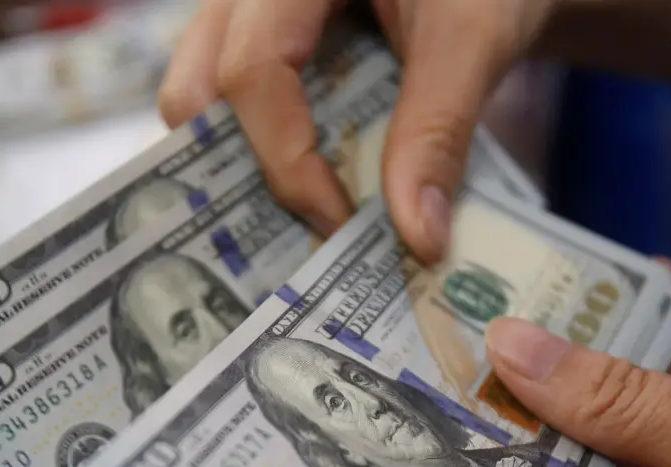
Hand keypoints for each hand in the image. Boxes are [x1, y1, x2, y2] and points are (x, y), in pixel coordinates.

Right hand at [158, 0, 557, 262]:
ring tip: (308, 212)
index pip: (253, 69)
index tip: (340, 224)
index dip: (286, 159)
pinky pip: (236, 99)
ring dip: (247, 163)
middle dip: (238, 171)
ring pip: (202, 96)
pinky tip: (317, 185)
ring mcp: (248, 13)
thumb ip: (440, 130)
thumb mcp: (475, 37)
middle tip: (304, 230)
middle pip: (195, 88)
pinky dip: (267, 149)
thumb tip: (417, 240)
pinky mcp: (265, 38)